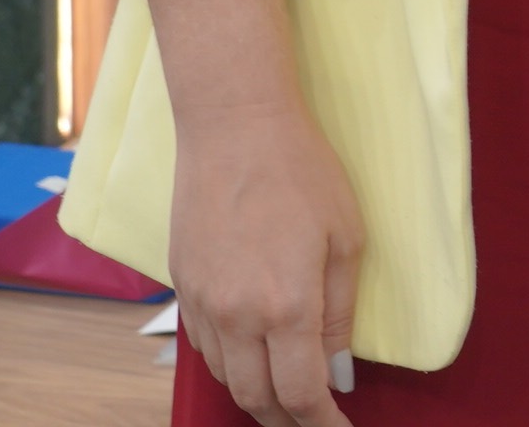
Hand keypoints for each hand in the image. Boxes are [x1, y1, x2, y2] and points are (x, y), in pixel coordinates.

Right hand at [167, 95, 362, 426]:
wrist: (234, 129)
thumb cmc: (304, 174)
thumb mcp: (346, 238)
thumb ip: (341, 312)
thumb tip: (339, 370)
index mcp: (286, 306)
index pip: (300, 392)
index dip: (321, 421)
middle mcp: (236, 316)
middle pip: (255, 397)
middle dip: (285, 418)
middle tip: (314, 418)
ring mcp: (201, 303)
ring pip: (226, 376)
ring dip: (255, 394)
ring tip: (285, 394)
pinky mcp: (181, 286)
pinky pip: (204, 346)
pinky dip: (230, 363)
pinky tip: (252, 355)